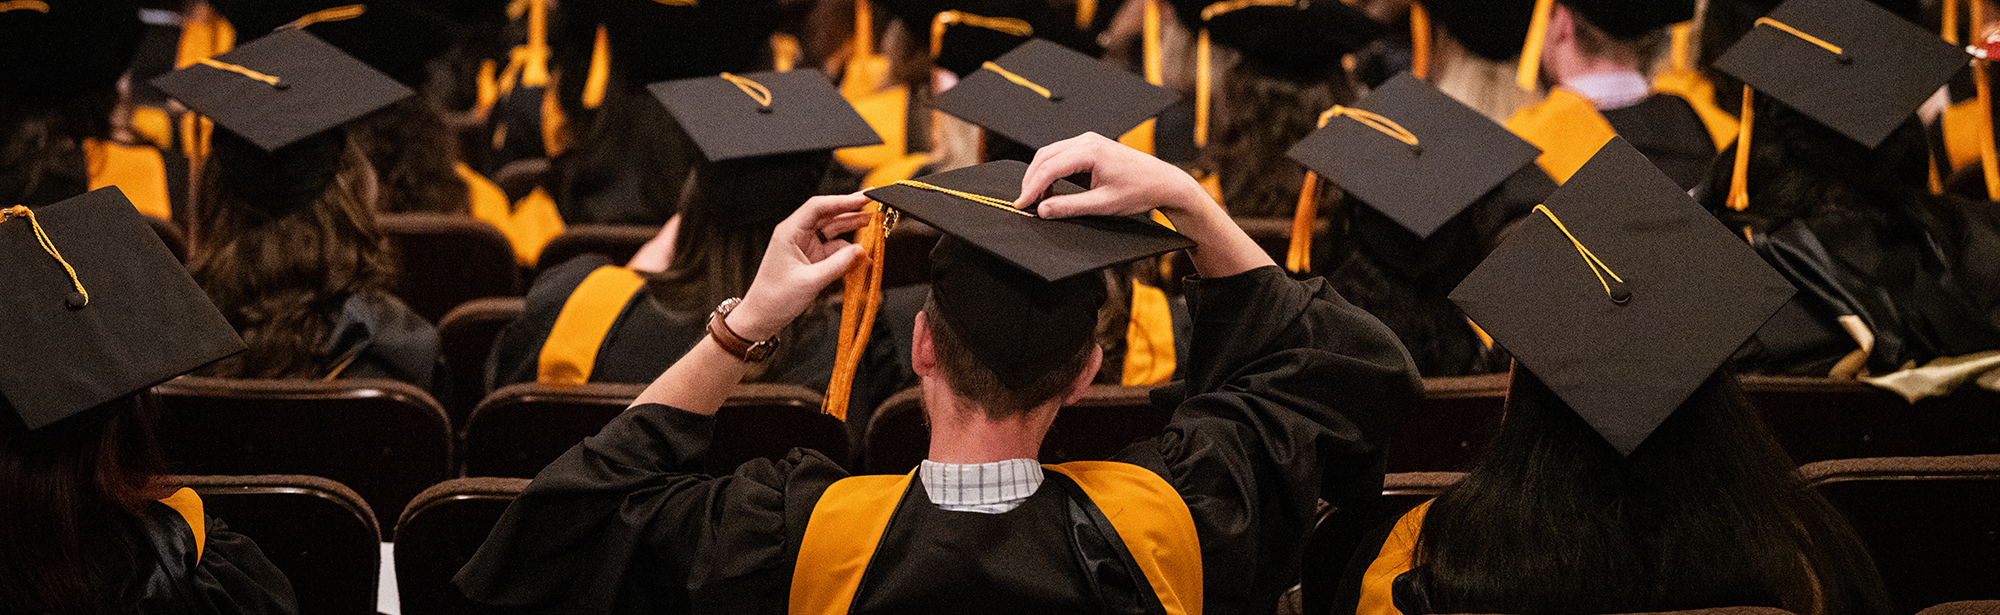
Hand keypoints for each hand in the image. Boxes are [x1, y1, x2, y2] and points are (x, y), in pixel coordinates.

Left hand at [729, 192, 871, 340]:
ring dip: (853, 231)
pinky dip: (848, 252)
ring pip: (834, 231)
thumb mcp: (810, 281)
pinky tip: (861, 256)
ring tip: (874, 230)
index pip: (819, 206)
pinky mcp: (812, 259)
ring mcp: (806, 246)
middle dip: (852, 212)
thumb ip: (838, 264)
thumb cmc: (775, 298)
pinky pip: (834, 249)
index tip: (864, 199)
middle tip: (875, 209)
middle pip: (829, 215)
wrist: (762, 317)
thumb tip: (861, 252)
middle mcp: (798, 234)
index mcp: (790, 231)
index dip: (843, 201)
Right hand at [1015, 132, 1212, 219]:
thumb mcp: (1103, 205)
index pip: (1049, 168)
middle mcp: (1087, 140)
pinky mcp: (1091, 146)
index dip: (1031, 188)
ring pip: (1051, 154)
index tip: (1021, 204)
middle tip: (1024, 203)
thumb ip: (1070, 207)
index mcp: (1090, 151)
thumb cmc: (1140, 191)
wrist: (1164, 182)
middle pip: (1045, 156)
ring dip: (1040, 175)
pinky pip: (1062, 155)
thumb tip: (1043, 210)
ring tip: (1036, 199)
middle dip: (1031, 180)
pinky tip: (1050, 189)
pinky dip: (1051, 171)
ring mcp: (1089, 140)